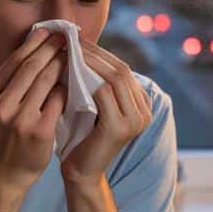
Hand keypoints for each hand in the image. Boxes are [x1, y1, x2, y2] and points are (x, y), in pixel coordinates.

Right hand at [0, 28, 67, 191]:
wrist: (5, 174)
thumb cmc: (4, 138)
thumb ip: (8, 85)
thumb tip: (33, 50)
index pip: (13, 61)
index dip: (33, 43)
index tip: (48, 31)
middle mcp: (0, 105)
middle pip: (29, 67)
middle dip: (50, 48)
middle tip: (65, 36)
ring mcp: (19, 119)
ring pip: (44, 80)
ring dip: (61, 63)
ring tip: (72, 53)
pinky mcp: (39, 131)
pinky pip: (57, 100)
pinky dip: (66, 87)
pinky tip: (75, 80)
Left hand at [60, 40, 152, 185]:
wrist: (82, 172)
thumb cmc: (83, 137)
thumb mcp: (96, 106)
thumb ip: (99, 83)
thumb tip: (83, 47)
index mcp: (142, 104)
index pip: (123, 68)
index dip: (101, 52)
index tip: (77, 40)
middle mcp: (145, 112)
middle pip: (121, 70)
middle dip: (95, 53)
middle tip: (71, 40)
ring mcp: (135, 121)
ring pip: (114, 78)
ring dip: (90, 62)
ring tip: (69, 51)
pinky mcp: (119, 128)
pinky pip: (104, 94)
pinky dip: (86, 80)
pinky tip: (67, 72)